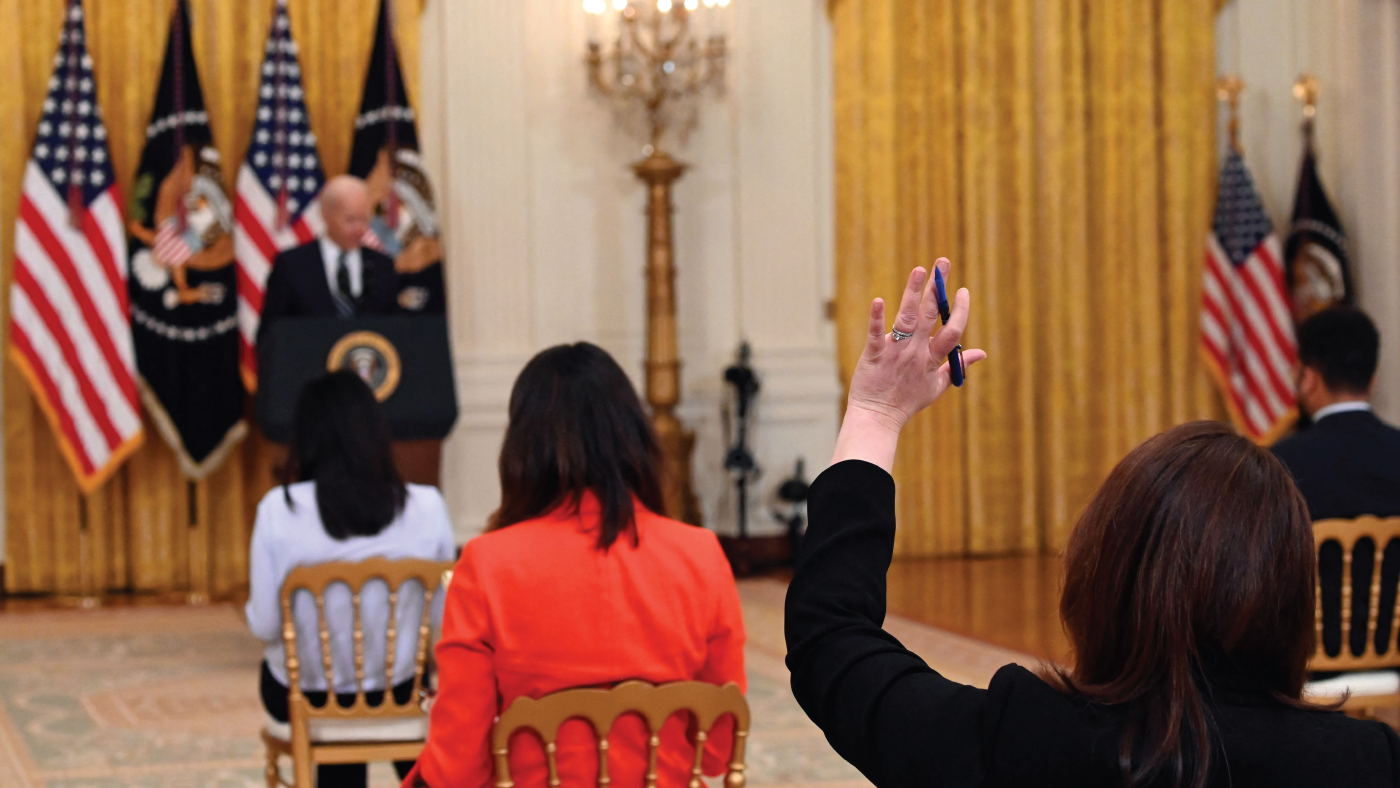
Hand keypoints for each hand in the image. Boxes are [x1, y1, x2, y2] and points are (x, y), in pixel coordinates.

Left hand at [833, 258, 985, 471]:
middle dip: (938, 288)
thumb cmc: (907, 402)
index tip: (963, 290)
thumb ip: (958, 366)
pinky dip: (877, 318)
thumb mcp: (937, 386)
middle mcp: (915, 351)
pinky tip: (879, 301)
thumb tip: (982, 353)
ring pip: (906, 318)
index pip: (952, 331)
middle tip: (943, 263)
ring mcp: (895, 352)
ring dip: (913, 293)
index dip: (959, 311)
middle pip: (930, 316)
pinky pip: (876, 335)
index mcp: (932, 358)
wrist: (878, 418)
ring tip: (919, 270)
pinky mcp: (874, 355)